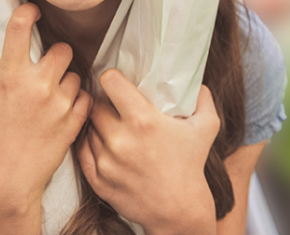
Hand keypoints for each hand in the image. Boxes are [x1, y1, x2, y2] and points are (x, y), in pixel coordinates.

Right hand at [0, 3, 92, 215]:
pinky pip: (84, 97)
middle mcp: (37, 85)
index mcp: (9, 76)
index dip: (28, 12)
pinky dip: (76, 100)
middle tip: (45, 65)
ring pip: (74, 74)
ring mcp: (58, 104)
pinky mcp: (73, 122)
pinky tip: (62, 107)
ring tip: (52, 92)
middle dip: (54, 54)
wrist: (3, 183)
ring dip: (65, 79)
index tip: (32, 11)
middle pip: (61, 48)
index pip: (20, 26)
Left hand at [77, 70, 219, 233]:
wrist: (179, 211)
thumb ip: (202, 100)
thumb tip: (197, 83)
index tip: (117, 82)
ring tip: (112, 126)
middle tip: (113, 105)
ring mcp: (106, 161)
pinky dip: (90, 144)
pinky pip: (82, 151)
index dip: (112, 78)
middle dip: (104, 102)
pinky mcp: (98, 179)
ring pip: (88, 128)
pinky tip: (104, 143)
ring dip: (97, 124)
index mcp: (143, 121)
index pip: (109, 82)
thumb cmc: (191, 167)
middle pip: (95, 104)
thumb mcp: (206, 128)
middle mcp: (121, 140)